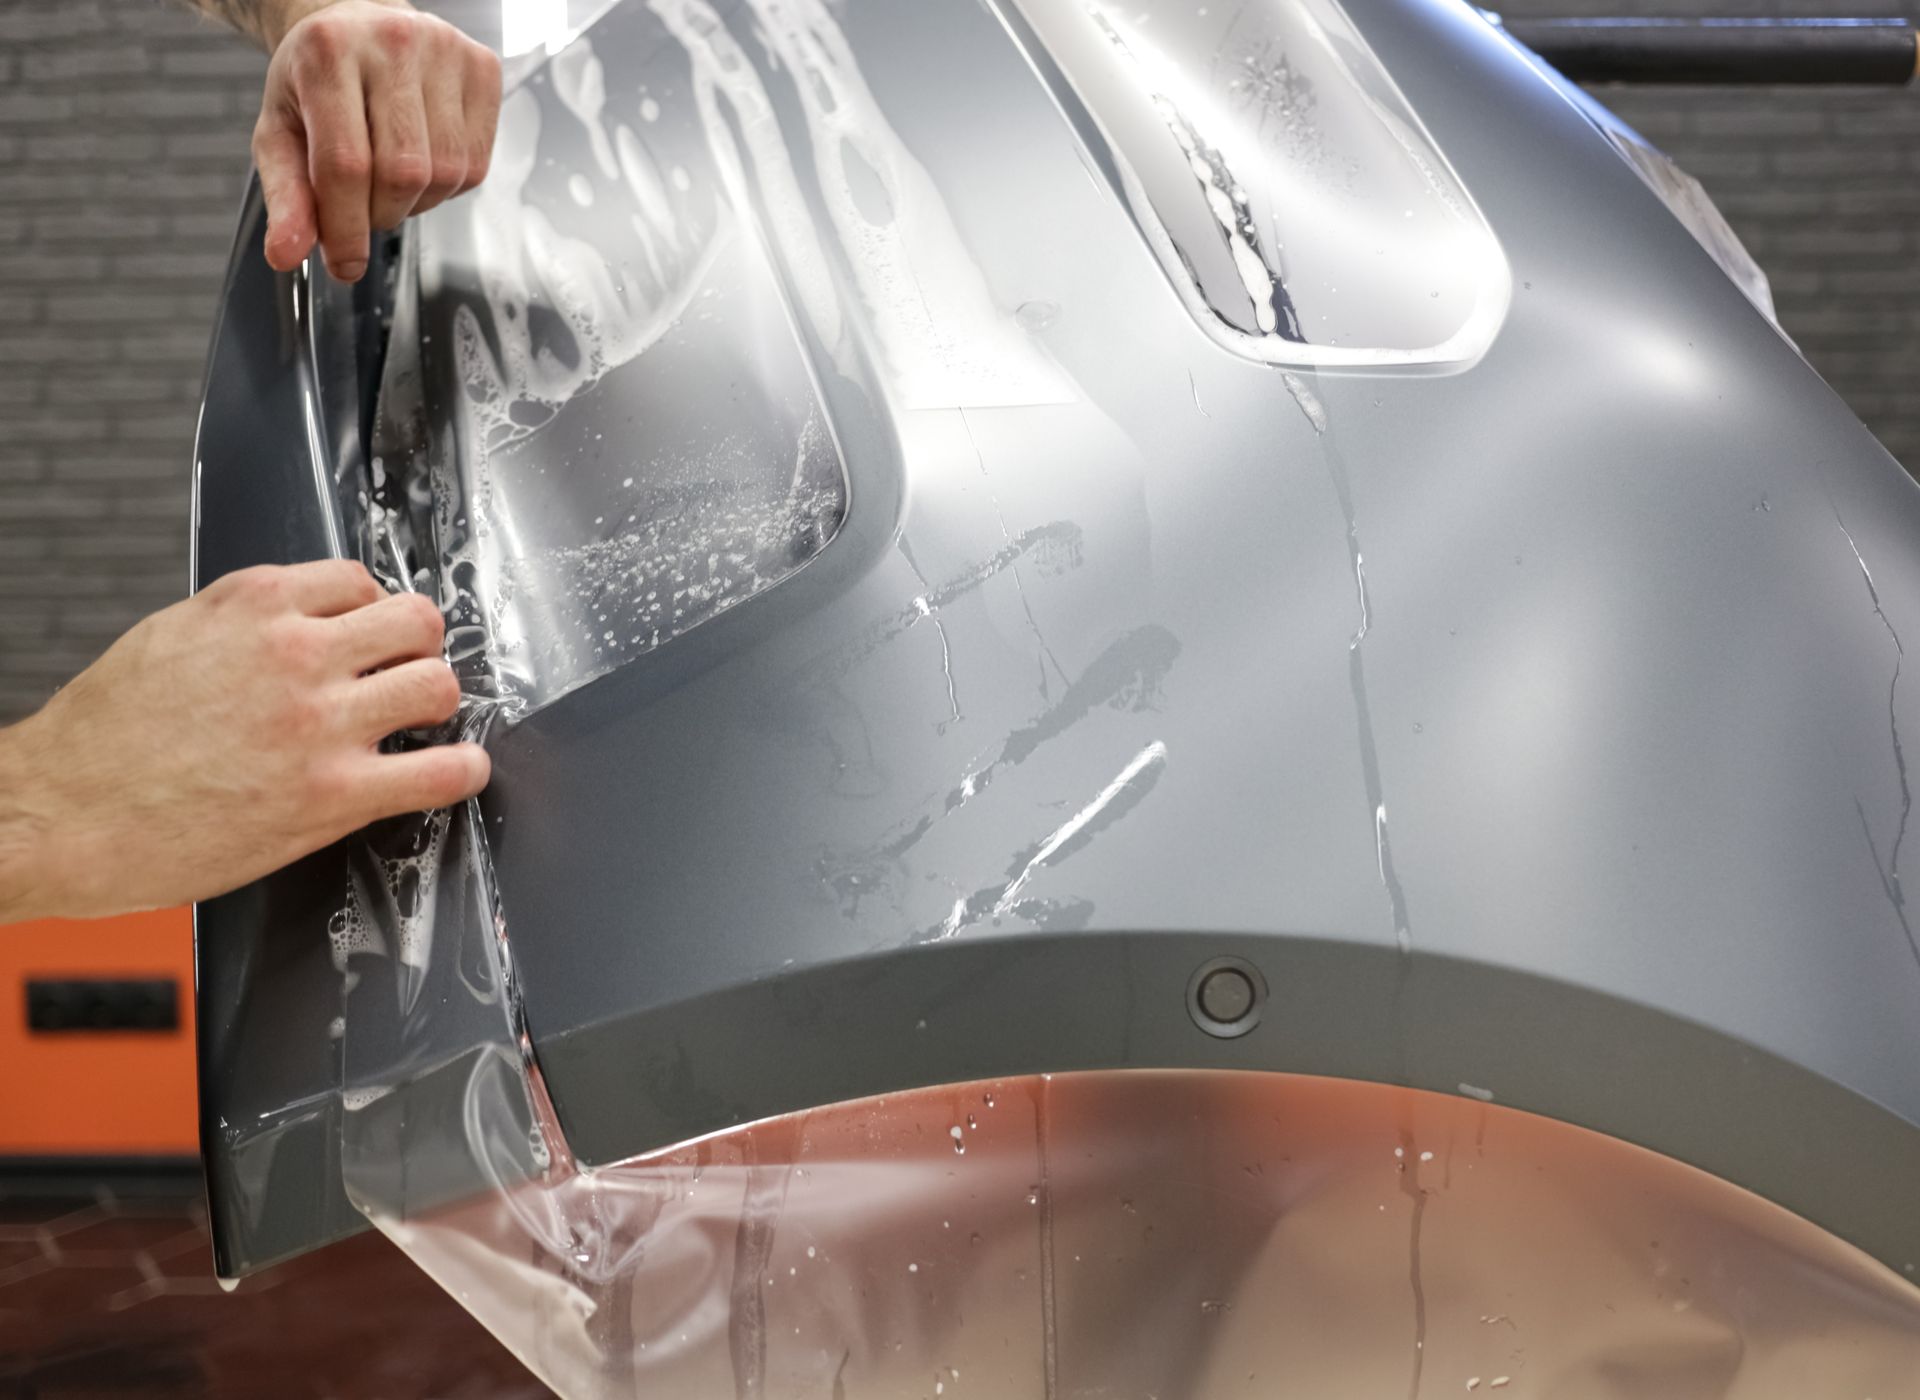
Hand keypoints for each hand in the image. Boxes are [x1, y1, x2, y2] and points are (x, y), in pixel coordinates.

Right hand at [0, 561, 489, 923]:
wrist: (61, 815)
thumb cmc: (103, 738)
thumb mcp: (171, 636)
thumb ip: (246, 620)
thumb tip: (303, 617)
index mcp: (254, 605)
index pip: (360, 581)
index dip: (374, 611)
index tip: (374, 635)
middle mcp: (296, 654)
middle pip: (417, 622)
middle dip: (418, 647)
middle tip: (405, 674)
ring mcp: (320, 725)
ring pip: (438, 685)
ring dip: (439, 703)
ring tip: (424, 723)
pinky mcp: (333, 794)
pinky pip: (439, 773)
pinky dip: (463, 771)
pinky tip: (459, 771)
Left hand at [253, 0, 501, 281]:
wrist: (356, 23)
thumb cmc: (316, 79)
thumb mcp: (280, 131)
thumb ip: (285, 197)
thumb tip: (287, 254)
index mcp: (327, 52)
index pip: (345, 165)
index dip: (347, 229)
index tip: (345, 263)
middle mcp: (392, 42)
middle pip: (402, 174)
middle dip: (382, 213)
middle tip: (363, 205)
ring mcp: (446, 52)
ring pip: (446, 175)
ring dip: (417, 202)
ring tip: (391, 180)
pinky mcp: (483, 68)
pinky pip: (477, 164)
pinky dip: (449, 184)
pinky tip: (425, 162)